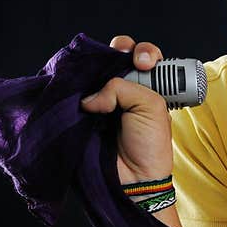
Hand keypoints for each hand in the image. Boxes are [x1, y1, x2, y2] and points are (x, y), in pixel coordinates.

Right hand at [80, 35, 172, 183]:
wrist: (133, 179)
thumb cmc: (149, 144)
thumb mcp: (151, 107)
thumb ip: (123, 88)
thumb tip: (90, 98)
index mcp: (148, 86)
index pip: (144, 56)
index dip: (143, 52)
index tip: (144, 62)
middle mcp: (125, 88)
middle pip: (118, 55)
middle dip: (120, 48)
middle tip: (124, 58)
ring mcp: (102, 98)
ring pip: (96, 69)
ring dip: (96, 63)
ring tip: (99, 67)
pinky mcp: (82, 111)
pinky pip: (75, 90)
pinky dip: (75, 82)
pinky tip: (78, 80)